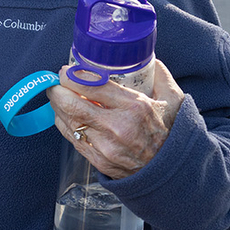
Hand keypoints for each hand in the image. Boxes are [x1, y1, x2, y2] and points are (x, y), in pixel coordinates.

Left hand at [47, 61, 184, 180]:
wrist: (169, 173)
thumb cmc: (169, 135)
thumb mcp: (173, 101)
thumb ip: (161, 76)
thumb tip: (147, 57)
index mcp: (134, 107)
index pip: (92, 87)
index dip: (72, 76)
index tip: (66, 71)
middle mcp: (117, 127)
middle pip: (72, 105)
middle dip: (57, 90)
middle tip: (55, 83)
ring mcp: (105, 146)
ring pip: (68, 122)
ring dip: (58, 107)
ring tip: (59, 97)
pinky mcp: (98, 160)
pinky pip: (72, 138)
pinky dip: (65, 124)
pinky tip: (67, 116)